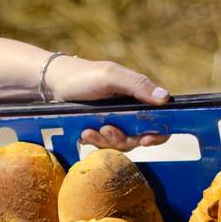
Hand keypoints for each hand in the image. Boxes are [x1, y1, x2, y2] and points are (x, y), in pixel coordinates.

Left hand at [46, 57, 170, 151]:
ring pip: (121, 144)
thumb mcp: (111, 77)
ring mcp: (116, 123)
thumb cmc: (86, 75)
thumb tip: (165, 98)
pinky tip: (84, 133)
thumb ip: (137, 85)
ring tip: (90, 130)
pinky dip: (95, 141)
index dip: (158, 134)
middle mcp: (131, 113)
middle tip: (107, 130)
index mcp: (140, 98)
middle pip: (139, 138)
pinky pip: (104, 146)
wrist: (55, 84)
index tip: (146, 139)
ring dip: (107, 140)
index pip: (161, 121)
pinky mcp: (101, 132)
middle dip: (124, 138)